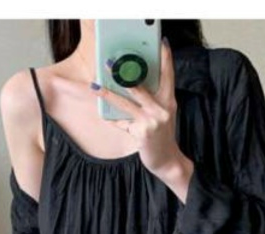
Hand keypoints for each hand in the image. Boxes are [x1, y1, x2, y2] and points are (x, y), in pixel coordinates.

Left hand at [90, 38, 193, 196]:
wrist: (167, 161)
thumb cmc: (162, 135)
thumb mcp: (162, 114)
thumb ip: (152, 99)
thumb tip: (129, 84)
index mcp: (169, 100)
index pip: (168, 74)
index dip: (166, 57)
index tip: (161, 42)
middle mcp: (162, 109)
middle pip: (139, 86)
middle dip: (122, 73)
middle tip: (108, 62)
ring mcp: (152, 121)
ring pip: (125, 103)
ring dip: (107, 94)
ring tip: (95, 85)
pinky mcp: (141, 133)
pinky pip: (122, 123)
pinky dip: (113, 119)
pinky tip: (103, 114)